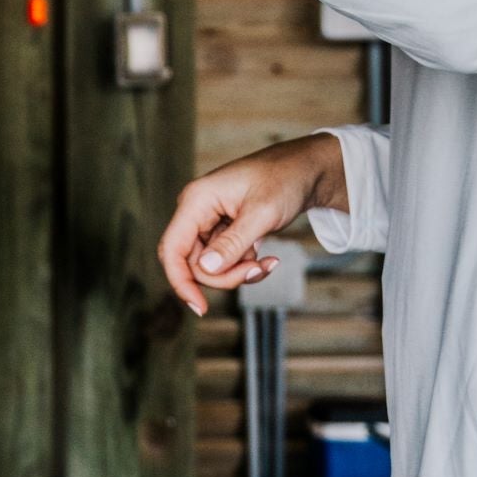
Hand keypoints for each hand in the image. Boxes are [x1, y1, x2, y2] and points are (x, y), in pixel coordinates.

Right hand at [158, 137, 346, 317]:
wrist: (305, 170)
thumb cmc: (284, 180)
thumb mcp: (262, 214)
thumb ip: (233, 243)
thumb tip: (207, 269)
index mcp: (196, 200)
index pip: (172, 249)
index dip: (180, 281)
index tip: (200, 307)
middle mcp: (196, 211)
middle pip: (192, 263)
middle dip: (223, 276)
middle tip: (256, 270)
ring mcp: (209, 221)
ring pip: (210, 266)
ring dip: (238, 272)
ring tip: (268, 263)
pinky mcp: (223, 231)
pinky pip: (225, 261)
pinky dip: (245, 267)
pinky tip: (268, 259)